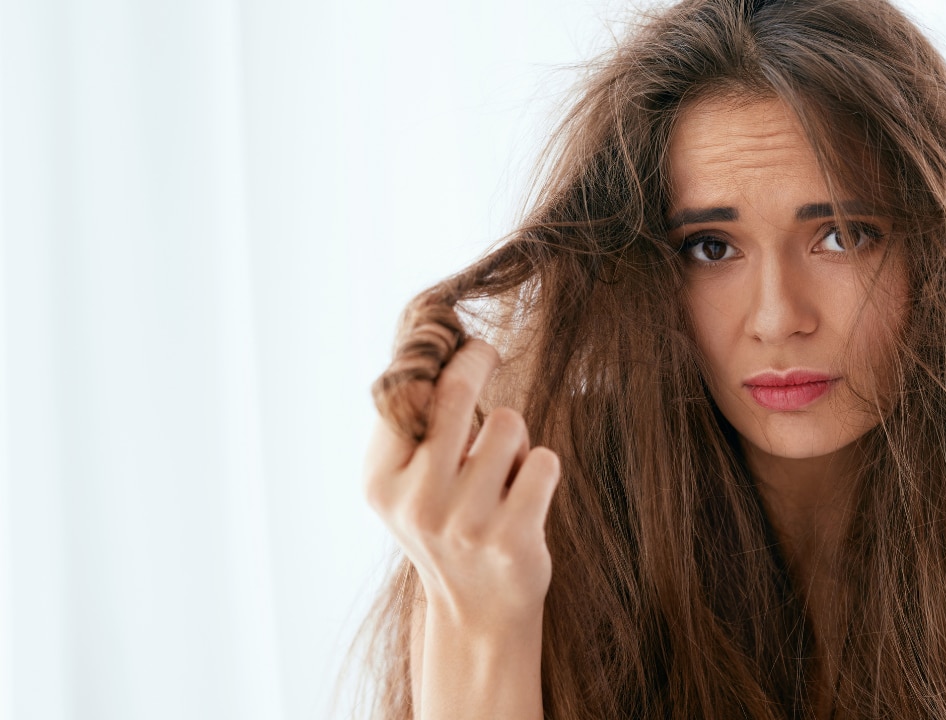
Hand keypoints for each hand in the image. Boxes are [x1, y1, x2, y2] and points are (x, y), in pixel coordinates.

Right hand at [363, 337, 560, 627]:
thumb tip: (433, 344)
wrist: (478, 612)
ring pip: (507, 423)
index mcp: (382, 483)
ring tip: (503, 472)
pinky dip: (541, 468)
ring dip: (515, 436)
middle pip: (455, 392)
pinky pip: (544, 461)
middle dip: (477, 359)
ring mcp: (465, 523)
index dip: (438, 356)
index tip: (458, 342)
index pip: (406, 392)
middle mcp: (416, 502)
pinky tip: (525, 498)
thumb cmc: (447, 525)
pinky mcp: (512, 538)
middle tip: (486, 351)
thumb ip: (412, 425)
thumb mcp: (408, 483)